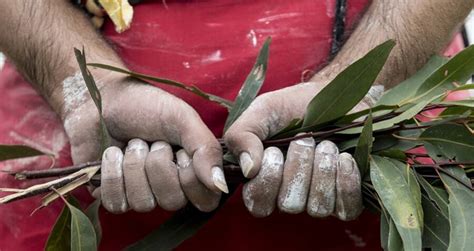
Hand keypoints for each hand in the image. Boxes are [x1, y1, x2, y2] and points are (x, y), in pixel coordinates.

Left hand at [62, 72, 227, 212]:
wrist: (102, 98)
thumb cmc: (145, 105)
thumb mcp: (183, 118)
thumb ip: (206, 149)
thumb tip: (220, 186)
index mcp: (192, 170)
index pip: (205, 200)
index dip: (191, 176)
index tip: (180, 149)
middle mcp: (169, 187)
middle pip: (172, 202)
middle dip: (158, 165)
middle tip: (153, 142)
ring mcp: (141, 194)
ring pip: (144, 203)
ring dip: (135, 166)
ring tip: (131, 143)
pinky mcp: (113, 196)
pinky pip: (117, 203)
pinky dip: (113, 175)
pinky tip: (113, 154)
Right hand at [224, 80, 377, 218]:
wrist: (337, 94)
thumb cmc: (294, 105)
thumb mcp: (261, 112)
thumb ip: (242, 136)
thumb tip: (248, 170)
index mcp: (264, 180)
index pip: (258, 204)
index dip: (267, 180)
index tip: (274, 150)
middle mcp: (290, 195)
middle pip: (290, 205)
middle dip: (298, 168)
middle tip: (304, 139)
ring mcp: (320, 199)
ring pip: (318, 208)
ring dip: (322, 171)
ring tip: (326, 144)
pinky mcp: (349, 198)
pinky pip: (346, 208)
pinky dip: (345, 182)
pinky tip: (344, 158)